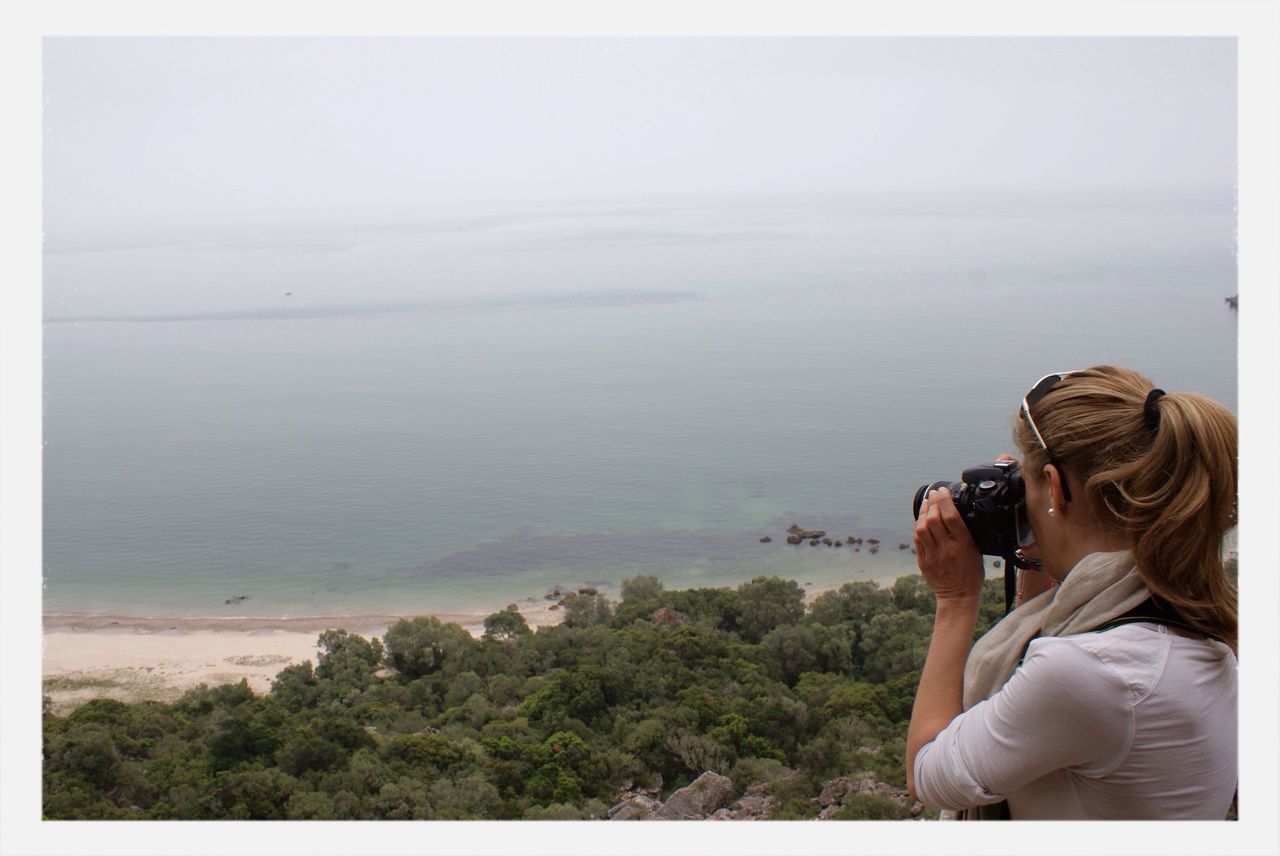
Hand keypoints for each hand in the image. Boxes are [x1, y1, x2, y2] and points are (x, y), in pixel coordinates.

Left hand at [913, 486, 984, 601]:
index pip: (951, 517)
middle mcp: (947, 549)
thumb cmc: (971, 573)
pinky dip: (918, 527)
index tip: (942, 491)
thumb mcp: (977, 550)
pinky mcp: (923, 561)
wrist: (958, 596)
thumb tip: (958, 510)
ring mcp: (933, 556)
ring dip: (923, 513)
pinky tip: (921, 519)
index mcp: (964, 545)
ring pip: (922, 528)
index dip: (944, 501)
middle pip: (934, 520)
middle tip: (933, 494)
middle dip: (932, 503)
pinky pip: (917, 540)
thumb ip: (967, 532)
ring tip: (926, 503)